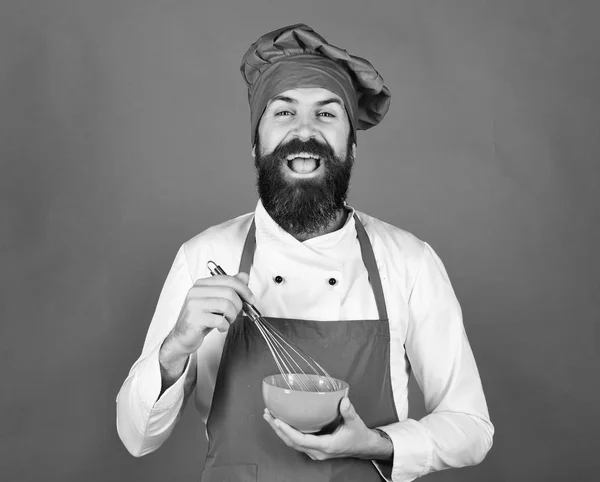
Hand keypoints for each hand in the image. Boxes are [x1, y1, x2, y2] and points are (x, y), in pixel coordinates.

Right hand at [162, 271, 254, 358]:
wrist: (184, 336)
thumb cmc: (202, 318)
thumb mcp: (217, 301)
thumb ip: (230, 288)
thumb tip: (244, 276)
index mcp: (202, 284)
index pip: (228, 280)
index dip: (244, 289)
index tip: (250, 299)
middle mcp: (196, 291)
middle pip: (229, 292)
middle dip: (238, 305)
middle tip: (235, 313)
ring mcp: (194, 304)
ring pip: (226, 305)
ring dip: (232, 316)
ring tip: (227, 321)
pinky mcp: (194, 319)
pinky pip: (219, 320)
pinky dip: (225, 325)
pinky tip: (220, 327)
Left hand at [263, 397, 391, 460]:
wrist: (363, 447)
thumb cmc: (358, 435)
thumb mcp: (355, 423)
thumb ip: (349, 412)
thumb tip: (343, 400)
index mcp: (326, 446)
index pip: (301, 441)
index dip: (287, 431)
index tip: (278, 421)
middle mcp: (317, 452)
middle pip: (292, 442)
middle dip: (278, 429)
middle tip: (268, 414)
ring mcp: (315, 452)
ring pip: (292, 443)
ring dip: (280, 431)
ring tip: (270, 417)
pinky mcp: (314, 449)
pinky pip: (297, 442)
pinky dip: (287, 433)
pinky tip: (282, 423)